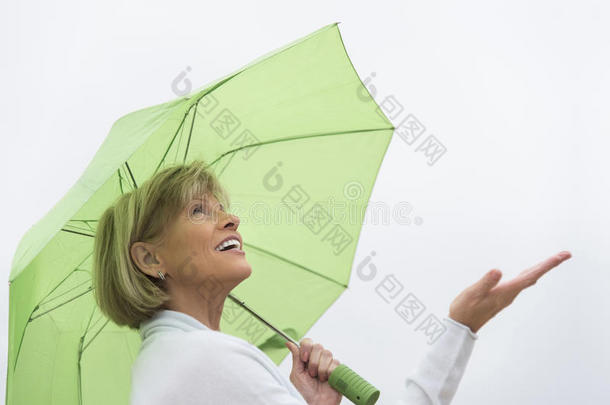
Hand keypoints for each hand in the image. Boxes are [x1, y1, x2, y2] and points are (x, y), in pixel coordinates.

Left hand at [285, 338, 341, 404]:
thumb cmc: (306, 391)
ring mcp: (328, 362)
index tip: (304, 359)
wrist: (318, 403)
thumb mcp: (297, 374)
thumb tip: (289, 343)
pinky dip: (329, 372)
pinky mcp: (337, 368)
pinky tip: (327, 379)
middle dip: (313, 362)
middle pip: (318, 346)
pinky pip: (335, 362)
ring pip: (327, 353)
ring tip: (319, 378)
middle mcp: (318, 358)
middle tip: (312, 374)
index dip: (306, 348)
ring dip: (321, 369)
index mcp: (307, 358)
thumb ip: (295, 357)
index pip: (307, 342)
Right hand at [449, 251, 571, 332]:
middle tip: (564, 254)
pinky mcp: (502, 296)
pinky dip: (529, 275)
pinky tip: (528, 274)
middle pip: (533, 277)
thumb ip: (486, 282)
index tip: (561, 256)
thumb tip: (498, 271)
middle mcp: (510, 294)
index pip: (530, 276)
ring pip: (528, 280)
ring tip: (551, 261)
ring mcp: (507, 296)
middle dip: (549, 265)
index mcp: (506, 291)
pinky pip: (521, 283)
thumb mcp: (473, 293)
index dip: (547, 265)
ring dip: (540, 269)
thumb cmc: (466, 309)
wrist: (462, 326)